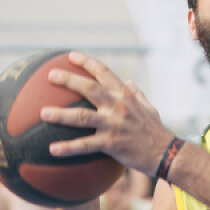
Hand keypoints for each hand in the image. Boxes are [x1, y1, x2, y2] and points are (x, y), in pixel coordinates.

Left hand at [42, 52, 176, 176]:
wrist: (167, 153)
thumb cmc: (157, 132)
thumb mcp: (150, 109)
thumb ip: (138, 95)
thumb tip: (130, 82)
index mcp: (125, 95)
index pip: (104, 72)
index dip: (86, 62)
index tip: (71, 56)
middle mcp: (118, 106)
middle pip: (88, 88)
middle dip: (68, 80)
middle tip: (50, 75)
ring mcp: (113, 124)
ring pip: (81, 116)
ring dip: (60, 114)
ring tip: (43, 113)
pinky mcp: (111, 143)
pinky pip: (85, 145)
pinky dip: (67, 148)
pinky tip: (52, 150)